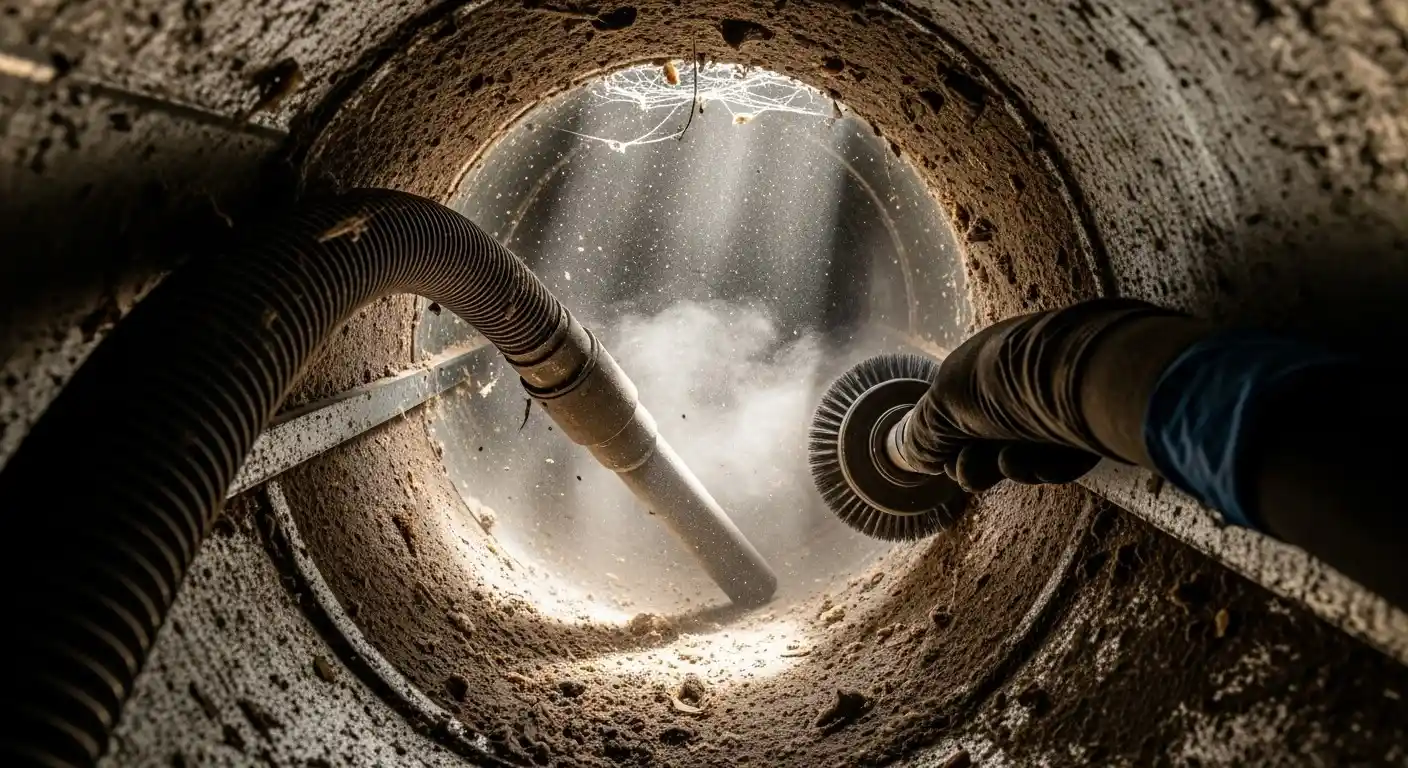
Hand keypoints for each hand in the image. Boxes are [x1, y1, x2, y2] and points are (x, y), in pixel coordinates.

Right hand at [899, 299, 1188, 491]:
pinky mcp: (1089, 428)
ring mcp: (1056, 405)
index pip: (959, 407)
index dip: (946, 439)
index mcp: (985, 361)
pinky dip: (1042, 468)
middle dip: (974, 460)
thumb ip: (925, 431)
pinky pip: (1060, 460)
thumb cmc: (1001, 381)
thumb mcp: (945, 401)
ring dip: (1008, 466)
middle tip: (968, 473)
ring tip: (1007, 462)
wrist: (1078, 377)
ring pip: (1024, 451)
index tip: (944, 459)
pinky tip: (1034, 464)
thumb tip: (915, 456)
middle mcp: (1020, 381)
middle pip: (989, 435)